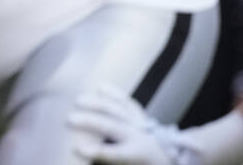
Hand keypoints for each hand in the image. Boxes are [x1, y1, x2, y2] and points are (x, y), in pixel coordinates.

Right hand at [68, 86, 194, 164]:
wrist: (173, 157)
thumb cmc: (148, 162)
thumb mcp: (132, 163)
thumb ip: (112, 158)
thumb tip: (86, 153)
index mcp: (138, 153)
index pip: (116, 153)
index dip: (97, 151)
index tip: (78, 148)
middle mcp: (138, 135)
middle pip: (112, 126)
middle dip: (91, 122)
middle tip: (69, 119)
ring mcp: (140, 123)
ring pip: (118, 109)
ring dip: (97, 104)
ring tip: (78, 100)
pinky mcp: (140, 116)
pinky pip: (128, 102)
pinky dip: (115, 94)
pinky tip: (101, 86)